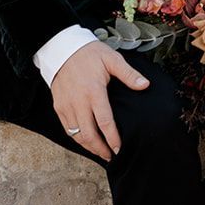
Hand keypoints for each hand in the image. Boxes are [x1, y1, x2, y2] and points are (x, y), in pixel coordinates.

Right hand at [51, 41, 149, 161]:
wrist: (62, 48)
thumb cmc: (89, 53)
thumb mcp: (111, 59)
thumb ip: (128, 74)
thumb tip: (145, 85)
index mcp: (93, 91)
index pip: (104, 122)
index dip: (112, 138)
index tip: (119, 149)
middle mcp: (78, 101)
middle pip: (88, 134)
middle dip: (100, 149)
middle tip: (111, 156)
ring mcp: (66, 106)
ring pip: (76, 135)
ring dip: (89, 147)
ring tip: (101, 152)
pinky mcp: (58, 106)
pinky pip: (67, 129)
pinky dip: (77, 139)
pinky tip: (86, 141)